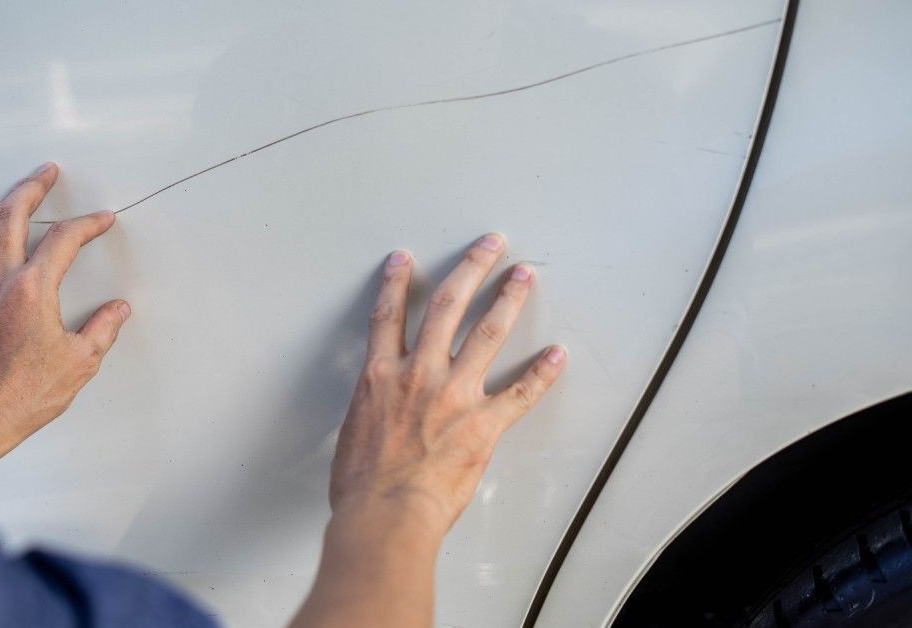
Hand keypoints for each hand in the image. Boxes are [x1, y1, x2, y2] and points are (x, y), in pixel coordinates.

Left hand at [0, 163, 128, 489]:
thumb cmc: (22, 395)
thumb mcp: (79, 363)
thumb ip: (102, 330)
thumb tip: (117, 310)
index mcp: (32, 290)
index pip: (62, 240)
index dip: (87, 224)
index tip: (102, 220)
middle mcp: (0, 281)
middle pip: (13, 214)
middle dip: (33, 187)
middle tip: (48, 172)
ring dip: (5, 204)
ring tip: (19, 194)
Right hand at [292, 234, 564, 627]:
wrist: (384, 514)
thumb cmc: (362, 487)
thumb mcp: (353, 435)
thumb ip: (372, 412)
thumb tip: (380, 415)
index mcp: (381, 376)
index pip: (388, 315)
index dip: (396, 282)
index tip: (405, 259)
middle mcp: (419, 374)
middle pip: (446, 305)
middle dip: (470, 269)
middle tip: (488, 245)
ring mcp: (454, 395)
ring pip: (487, 333)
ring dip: (508, 299)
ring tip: (523, 276)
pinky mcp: (482, 424)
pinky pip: (520, 393)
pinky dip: (542, 374)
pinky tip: (558, 355)